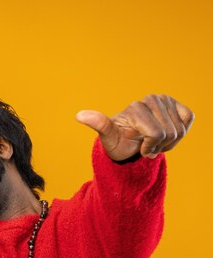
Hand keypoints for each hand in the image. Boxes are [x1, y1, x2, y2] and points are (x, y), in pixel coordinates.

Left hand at [75, 94, 193, 160]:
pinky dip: (180, 133)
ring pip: (179, 130)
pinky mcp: (177, 105)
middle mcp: (150, 99)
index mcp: (135, 108)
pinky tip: (166, 136)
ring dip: (168, 142)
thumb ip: (99, 124)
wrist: (128, 143)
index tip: (138, 149)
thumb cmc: (117, 142)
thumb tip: (79, 115)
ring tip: (153, 141)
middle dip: (158, 145)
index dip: (149, 148)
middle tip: (145, 145)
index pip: (155, 134)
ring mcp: (165, 100)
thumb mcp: (107, 138)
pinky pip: (188, 121)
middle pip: (168, 132)